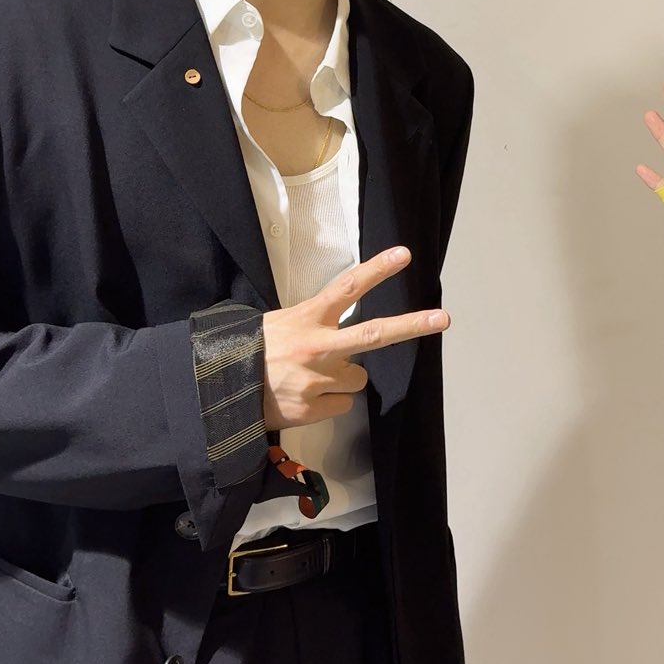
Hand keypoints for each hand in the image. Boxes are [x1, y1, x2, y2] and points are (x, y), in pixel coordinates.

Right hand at [261, 247, 447, 427]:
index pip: (346, 288)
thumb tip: (342, 330)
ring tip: (310, 378)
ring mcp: (317, 379)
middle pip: (373, 334)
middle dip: (412, 326)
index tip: (403, 255)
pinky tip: (304, 398)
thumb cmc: (249, 352)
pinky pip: (342, 404)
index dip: (376, 270)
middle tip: (443, 318)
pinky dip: (329, 402)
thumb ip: (312, 321)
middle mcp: (316, 346)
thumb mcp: (277, 323)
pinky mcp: (314, 408)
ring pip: (357, 379)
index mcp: (306, 318)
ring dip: (343, 379)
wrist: (221, 392)